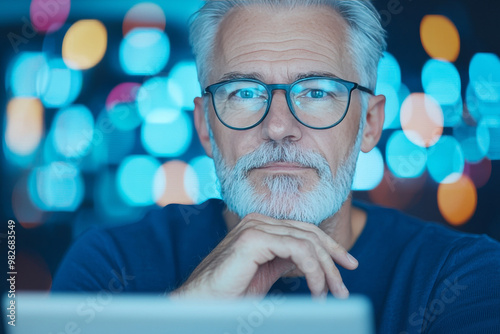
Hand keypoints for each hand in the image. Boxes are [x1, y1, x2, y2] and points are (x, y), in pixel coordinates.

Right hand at [170, 213, 357, 298]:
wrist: (203, 303)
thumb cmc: (230, 291)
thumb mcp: (267, 271)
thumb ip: (286, 258)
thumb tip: (313, 260)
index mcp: (261, 225)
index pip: (305, 230)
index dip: (330, 247)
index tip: (348, 266)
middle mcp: (258, 220)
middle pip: (310, 233)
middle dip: (332, 260)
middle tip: (343, 289)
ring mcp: (255, 226)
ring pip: (307, 241)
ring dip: (325, 271)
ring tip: (330, 294)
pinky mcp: (253, 238)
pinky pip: (298, 250)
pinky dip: (313, 271)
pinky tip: (316, 290)